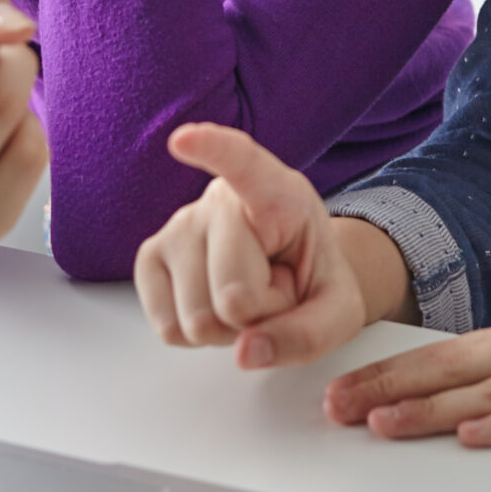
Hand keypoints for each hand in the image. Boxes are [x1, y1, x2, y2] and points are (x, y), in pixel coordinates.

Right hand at [133, 123, 409, 368]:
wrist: (291, 273)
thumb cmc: (313, 279)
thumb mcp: (340, 311)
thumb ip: (308, 334)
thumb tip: (247, 351)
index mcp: (277, 191)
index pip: (243, 164)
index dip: (213, 151)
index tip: (185, 139)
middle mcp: (219, 200)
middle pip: (233, 294)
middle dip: (260, 317)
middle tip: (275, 292)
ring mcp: (178, 226)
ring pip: (197, 319)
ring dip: (229, 329)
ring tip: (248, 296)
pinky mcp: (150, 257)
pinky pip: (167, 328)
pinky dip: (196, 336)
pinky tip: (215, 303)